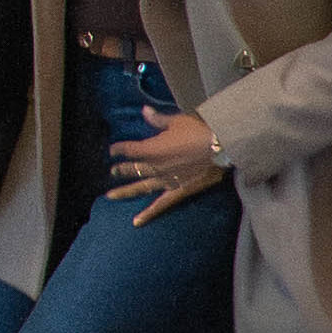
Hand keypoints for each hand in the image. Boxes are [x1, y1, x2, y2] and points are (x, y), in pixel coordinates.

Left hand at [105, 99, 225, 219]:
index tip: (112, 150)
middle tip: (113, 171)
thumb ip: (158, 120)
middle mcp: (155, 166)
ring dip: (126, 190)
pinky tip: (136, 222)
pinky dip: (148, 213)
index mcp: (151, 149)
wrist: (220, 146)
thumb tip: (144, 110)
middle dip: (122, 169)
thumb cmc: (198, 130)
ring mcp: (165, 180)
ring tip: (111, 195)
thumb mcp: (176, 121)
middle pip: (134, 168)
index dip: (119, 149)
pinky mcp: (179, 190)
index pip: (129, 149)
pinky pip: (161, 204)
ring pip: (141, 187)